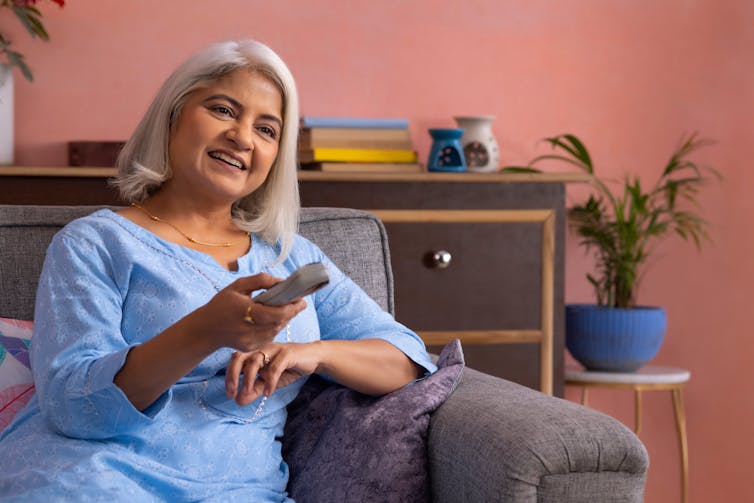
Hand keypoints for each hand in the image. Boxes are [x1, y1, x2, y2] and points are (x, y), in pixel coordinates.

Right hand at [191, 273, 306, 352]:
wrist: (206, 329)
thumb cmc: (222, 304)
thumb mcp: (238, 286)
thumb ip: (261, 280)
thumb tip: (281, 281)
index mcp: (247, 312)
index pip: (278, 313)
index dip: (293, 307)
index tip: (302, 300)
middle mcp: (251, 329)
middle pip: (280, 322)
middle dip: (291, 312)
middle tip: (298, 303)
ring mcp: (252, 340)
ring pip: (277, 330)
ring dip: (283, 319)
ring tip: (285, 309)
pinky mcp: (252, 347)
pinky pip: (270, 336)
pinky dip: (274, 327)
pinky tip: (271, 319)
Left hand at [224, 342, 321, 404]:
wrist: (313, 358)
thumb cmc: (288, 367)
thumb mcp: (269, 381)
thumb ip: (254, 390)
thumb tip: (238, 401)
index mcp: (254, 352)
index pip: (235, 360)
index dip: (229, 376)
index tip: (229, 394)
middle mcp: (261, 348)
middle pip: (240, 356)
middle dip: (233, 375)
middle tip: (232, 393)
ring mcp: (274, 349)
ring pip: (255, 360)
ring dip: (249, 379)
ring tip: (248, 393)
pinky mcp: (287, 353)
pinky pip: (275, 367)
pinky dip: (269, 381)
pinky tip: (268, 393)